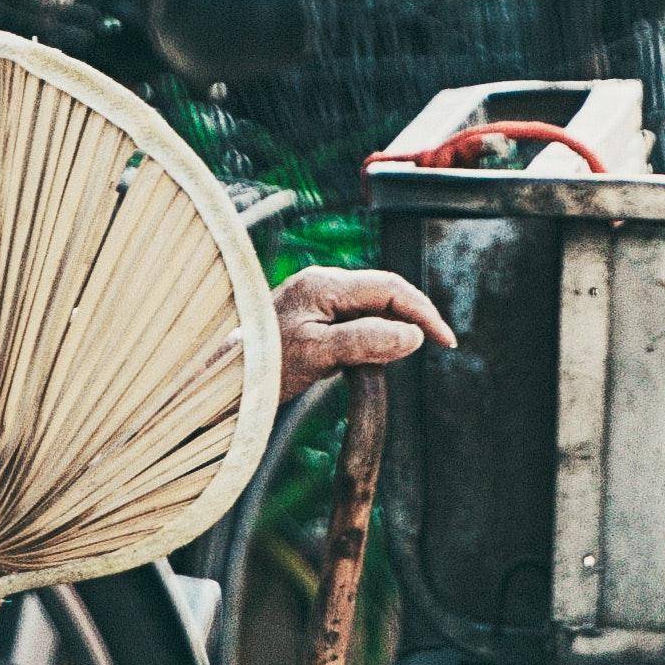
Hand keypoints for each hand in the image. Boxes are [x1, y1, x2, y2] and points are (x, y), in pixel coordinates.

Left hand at [272, 265, 458, 396]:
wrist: (220, 380)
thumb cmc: (261, 366)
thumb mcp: (317, 354)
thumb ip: (366, 341)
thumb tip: (413, 336)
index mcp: (324, 284)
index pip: (390, 288)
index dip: (422, 312)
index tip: (444, 341)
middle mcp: (322, 284)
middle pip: (384, 292)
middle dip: (414, 316)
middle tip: (438, 344)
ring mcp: (316, 299)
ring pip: (371, 306)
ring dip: (394, 326)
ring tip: (408, 352)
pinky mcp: (312, 317)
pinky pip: (355, 319)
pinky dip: (374, 335)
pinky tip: (378, 356)